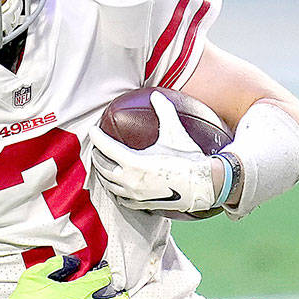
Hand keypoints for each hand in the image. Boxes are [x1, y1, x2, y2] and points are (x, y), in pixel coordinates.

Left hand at [90, 91, 217, 213]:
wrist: (204, 184)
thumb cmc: (189, 158)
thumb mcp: (174, 132)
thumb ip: (164, 111)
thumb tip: (155, 95)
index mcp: (134, 162)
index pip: (106, 148)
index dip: (97, 137)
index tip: (93, 130)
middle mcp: (130, 180)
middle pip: (103, 167)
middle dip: (97, 156)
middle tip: (96, 147)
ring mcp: (134, 194)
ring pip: (108, 184)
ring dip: (103, 173)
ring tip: (103, 164)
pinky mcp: (141, 203)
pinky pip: (120, 198)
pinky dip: (115, 189)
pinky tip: (116, 184)